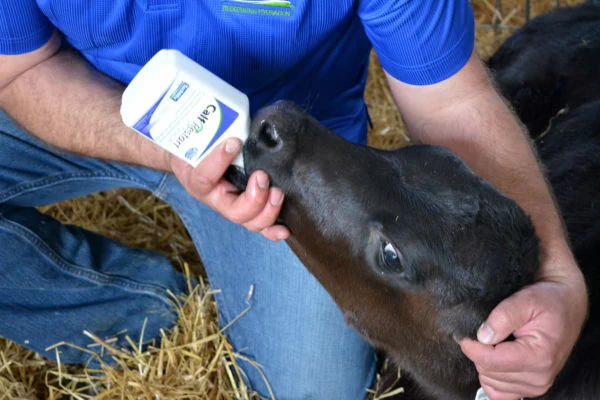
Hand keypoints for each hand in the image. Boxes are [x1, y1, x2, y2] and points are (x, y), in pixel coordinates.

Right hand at [170, 138, 289, 240]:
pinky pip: (261, 226)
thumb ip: (213, 131)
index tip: (232, 142)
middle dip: (254, 198)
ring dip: (267, 210)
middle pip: (235, 211)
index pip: (204, 177)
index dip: (218, 162)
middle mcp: (216, 199)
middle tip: (262, 176)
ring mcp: (233, 207)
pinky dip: (273, 230)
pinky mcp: (248, 210)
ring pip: (250, 222)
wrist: (193, 157)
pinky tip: (285, 229)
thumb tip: (235, 121)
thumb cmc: (199, 145)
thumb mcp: (197, 137)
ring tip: (278, 193)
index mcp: (198, 180)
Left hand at [460, 258, 586, 399]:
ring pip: (490, 381)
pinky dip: (491, 376)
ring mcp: (536, 385)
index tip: (465, 335)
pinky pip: (498, 392)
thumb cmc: (548, 301)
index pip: (492, 361)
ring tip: (498, 342)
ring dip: (486, 362)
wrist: (566, 307)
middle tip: (489, 332)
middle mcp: (539, 377)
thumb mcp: (525, 299)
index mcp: (539, 357)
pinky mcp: (530, 388)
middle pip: (488, 372)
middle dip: (480, 352)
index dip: (472, 348)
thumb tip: (482, 336)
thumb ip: (503, 316)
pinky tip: (496, 358)